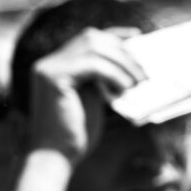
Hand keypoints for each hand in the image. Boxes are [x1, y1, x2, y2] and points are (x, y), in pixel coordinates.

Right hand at [28, 26, 144, 162]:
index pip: (87, 37)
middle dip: (122, 51)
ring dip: (122, 63)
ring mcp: (47, 68)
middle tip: (143, 72)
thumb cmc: (76, 133)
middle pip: (91, 37)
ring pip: (93, 47)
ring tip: (137, 83)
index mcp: (55, 65)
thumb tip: (129, 59)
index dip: (113, 34)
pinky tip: (124, 89)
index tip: (137, 36)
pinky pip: (92, 64)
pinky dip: (113, 74)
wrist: (55, 156)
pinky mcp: (52, 77)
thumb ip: (101, 77)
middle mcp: (48, 62)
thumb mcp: (92, 98)